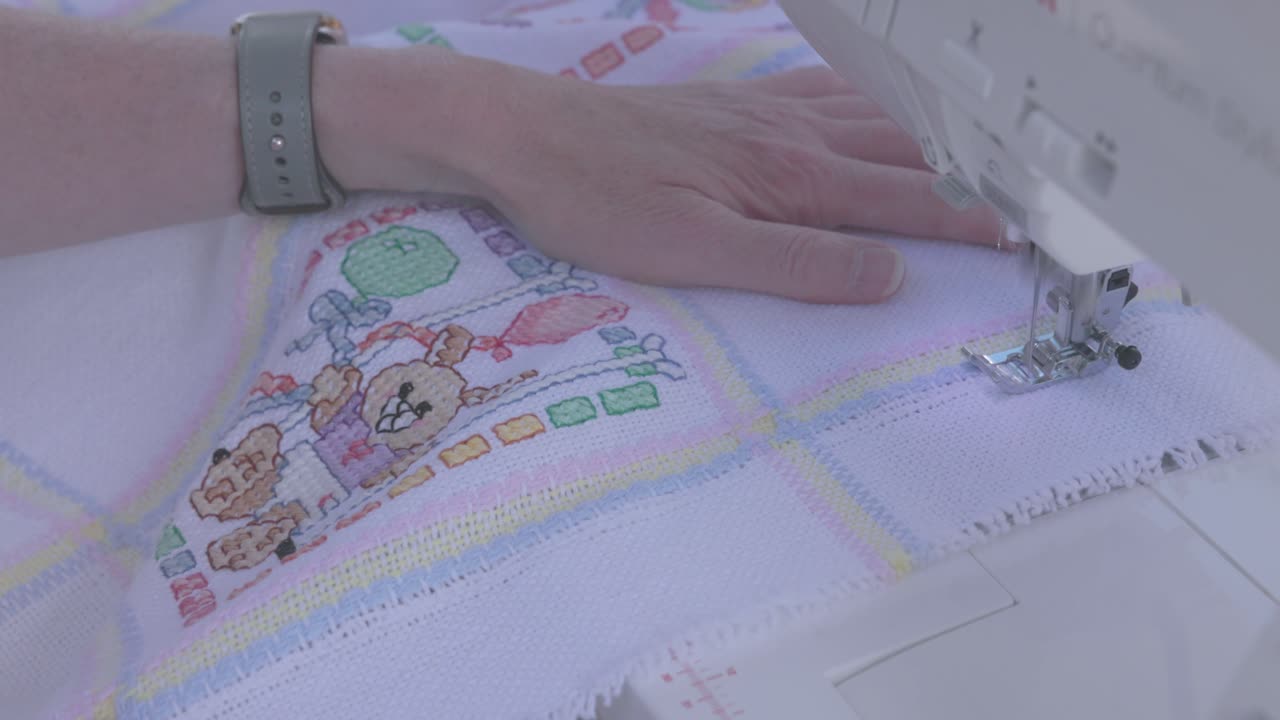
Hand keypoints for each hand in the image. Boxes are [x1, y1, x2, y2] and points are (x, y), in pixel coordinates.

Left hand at [468, 66, 1002, 303]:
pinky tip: (879, 106)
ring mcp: (765, 110)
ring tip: (986, 148)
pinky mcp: (734, 103)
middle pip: (906, 151)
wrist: (527, 135)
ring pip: (875, 115)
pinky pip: (828, 92)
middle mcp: (792, 133)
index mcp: (791, 176)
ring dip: (937, 134)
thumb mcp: (693, 252)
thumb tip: (888, 275)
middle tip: (1032, 192)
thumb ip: (796, 264)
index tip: (1028, 235)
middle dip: (976, 173)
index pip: (905, 200)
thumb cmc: (600, 200)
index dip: (970, 220)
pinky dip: (875, 101)